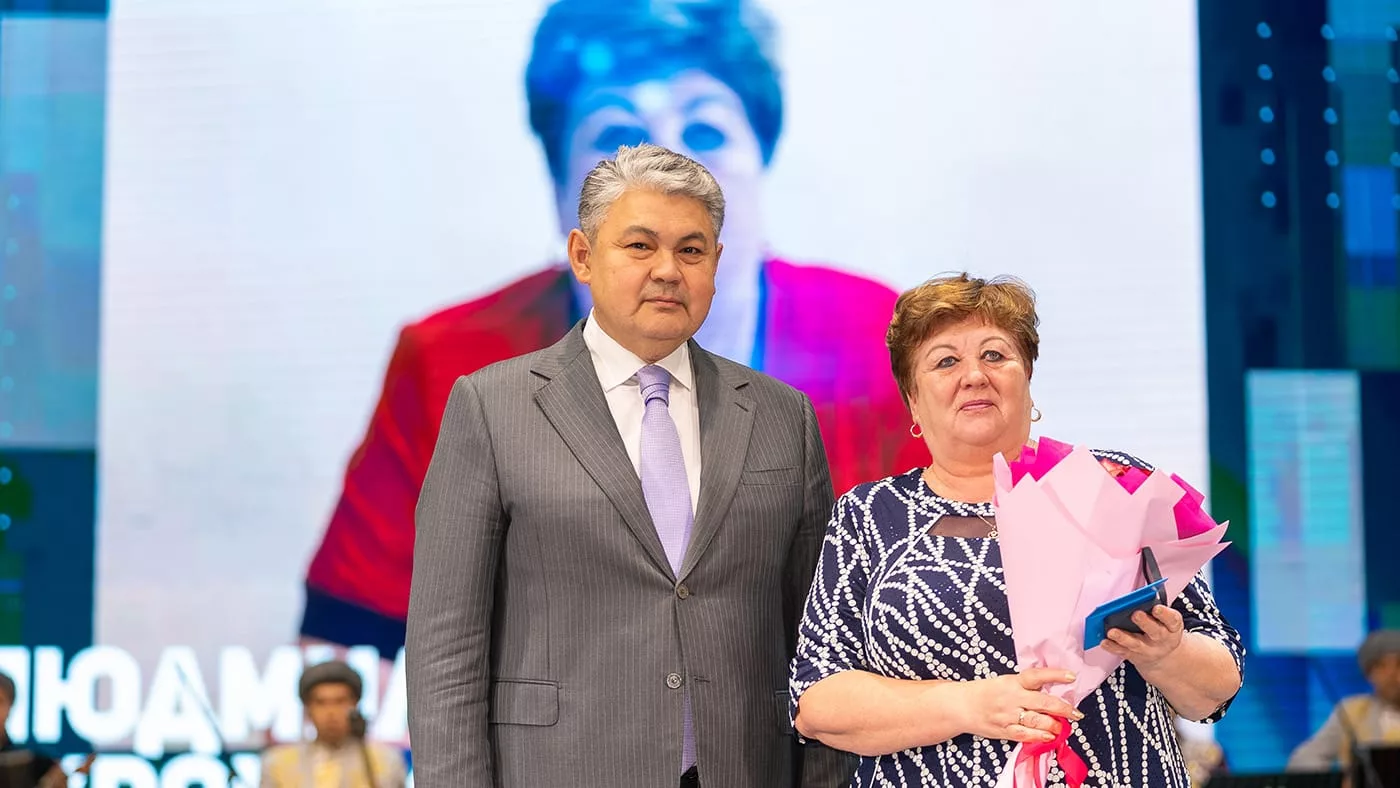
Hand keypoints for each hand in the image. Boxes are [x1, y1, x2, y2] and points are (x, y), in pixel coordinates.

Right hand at [956, 668, 1084, 742]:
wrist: (961, 706)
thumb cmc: (985, 693)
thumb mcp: (1005, 682)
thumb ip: (1026, 687)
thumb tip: (1051, 692)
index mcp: (1012, 682)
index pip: (1037, 676)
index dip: (1055, 675)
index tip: (1071, 676)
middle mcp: (1011, 698)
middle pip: (1043, 702)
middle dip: (1063, 709)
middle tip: (1076, 713)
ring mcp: (1008, 716)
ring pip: (1037, 721)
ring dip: (1054, 725)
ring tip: (1063, 727)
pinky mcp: (1004, 730)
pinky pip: (1026, 735)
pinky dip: (1040, 737)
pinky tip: (1049, 736)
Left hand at [1101, 604, 1183, 668]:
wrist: (1163, 655)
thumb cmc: (1162, 629)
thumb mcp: (1166, 620)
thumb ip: (1156, 609)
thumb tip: (1138, 597)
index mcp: (1172, 627)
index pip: (1172, 620)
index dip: (1165, 614)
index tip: (1156, 608)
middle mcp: (1161, 639)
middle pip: (1155, 632)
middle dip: (1145, 623)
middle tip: (1136, 614)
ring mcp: (1148, 649)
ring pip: (1136, 644)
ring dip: (1123, 637)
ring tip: (1112, 631)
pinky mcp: (1134, 655)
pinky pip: (1123, 651)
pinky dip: (1112, 647)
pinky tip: (1104, 641)